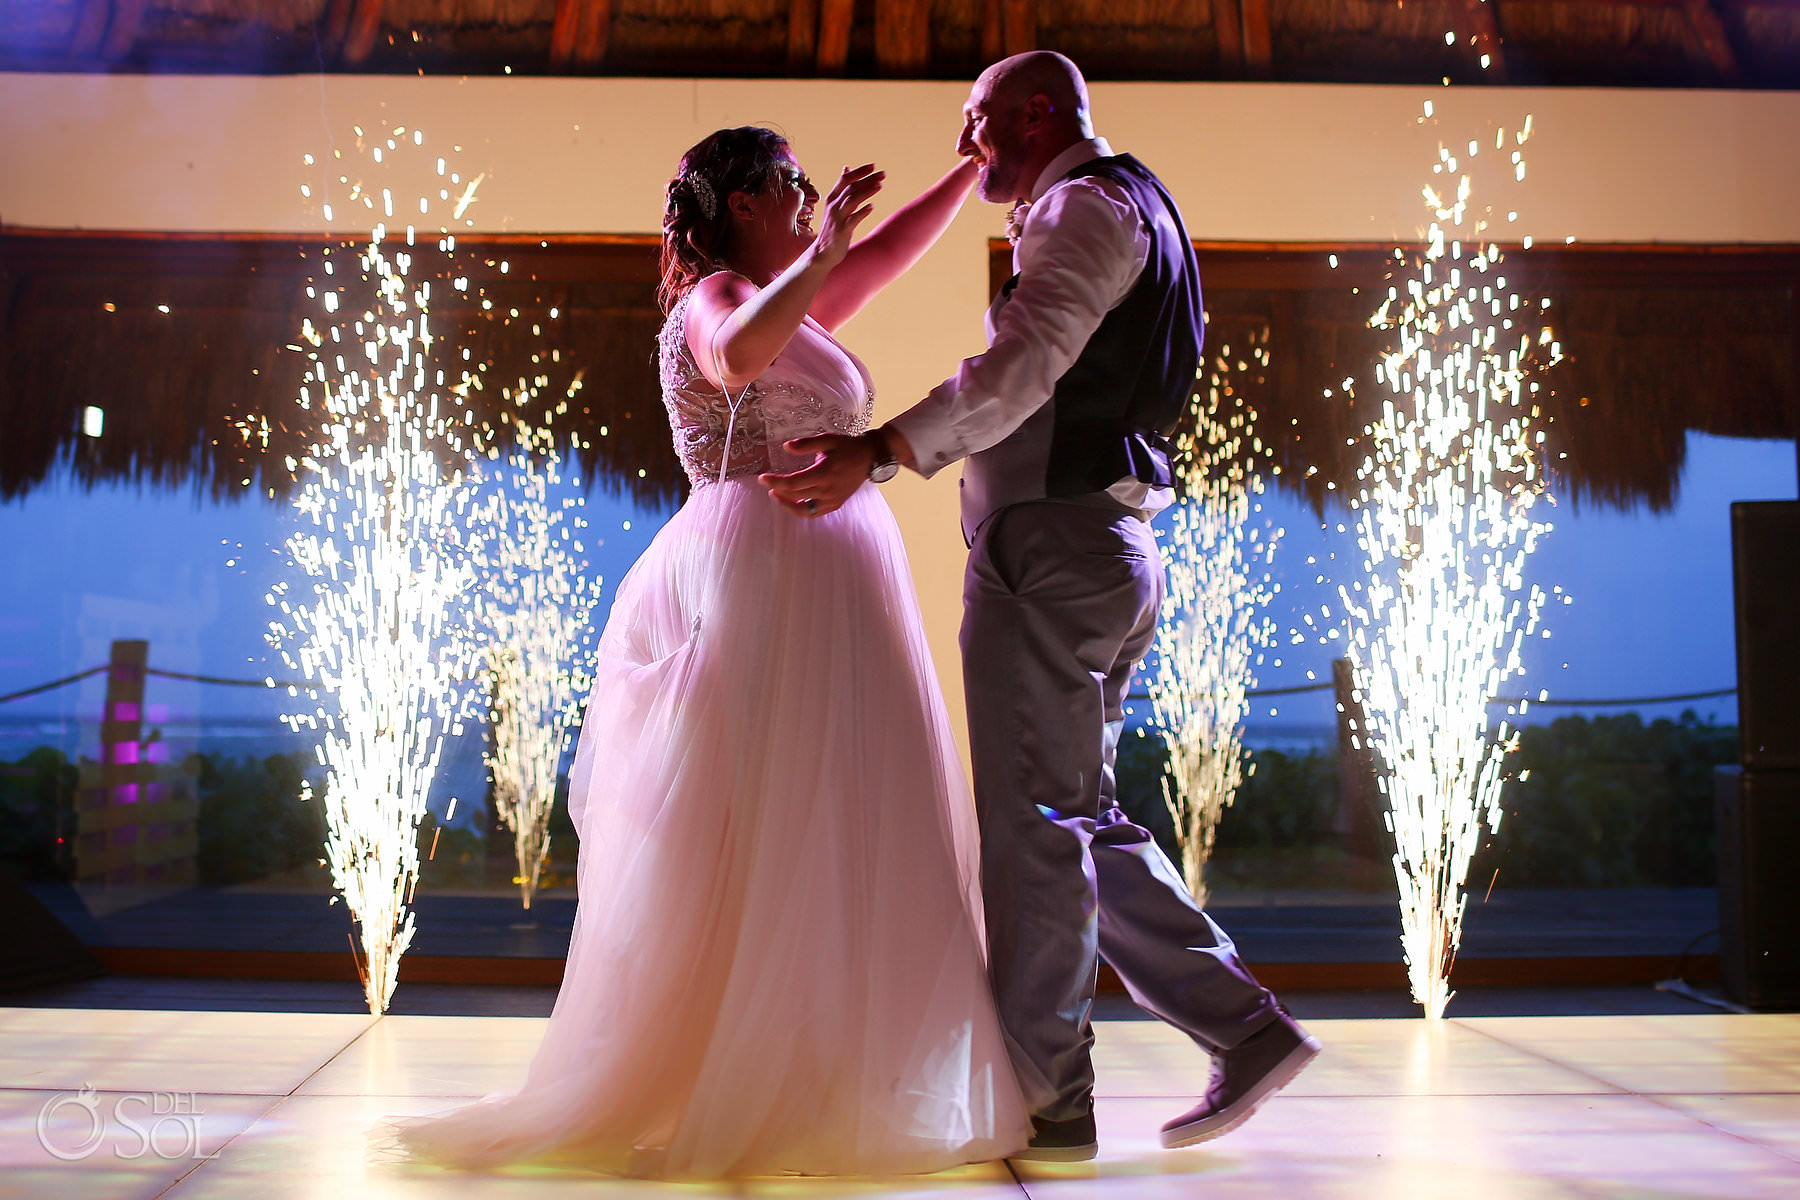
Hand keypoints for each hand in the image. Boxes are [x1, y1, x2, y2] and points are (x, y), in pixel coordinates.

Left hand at [759, 434, 875, 517]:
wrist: (869, 458)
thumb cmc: (848, 447)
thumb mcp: (827, 440)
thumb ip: (806, 444)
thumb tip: (786, 447)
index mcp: (823, 474)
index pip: (792, 483)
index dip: (775, 481)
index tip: (762, 478)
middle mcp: (827, 490)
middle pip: (795, 496)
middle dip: (777, 489)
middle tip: (767, 482)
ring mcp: (832, 500)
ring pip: (803, 509)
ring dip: (787, 503)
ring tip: (776, 494)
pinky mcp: (835, 504)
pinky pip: (814, 513)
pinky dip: (801, 509)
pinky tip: (793, 501)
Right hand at [810, 165, 884, 268]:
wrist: (823, 252)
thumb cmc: (833, 228)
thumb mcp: (835, 206)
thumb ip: (843, 189)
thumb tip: (847, 169)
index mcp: (832, 198)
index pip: (845, 180)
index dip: (859, 172)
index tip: (873, 166)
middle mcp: (833, 206)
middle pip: (851, 188)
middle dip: (868, 179)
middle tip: (883, 174)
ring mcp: (837, 218)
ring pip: (852, 200)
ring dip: (866, 192)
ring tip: (880, 185)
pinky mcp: (842, 231)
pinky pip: (853, 219)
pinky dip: (862, 212)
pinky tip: (872, 206)